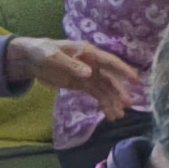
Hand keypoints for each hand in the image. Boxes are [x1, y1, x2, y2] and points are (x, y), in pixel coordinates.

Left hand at [10, 35, 144, 114]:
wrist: (31, 58)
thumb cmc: (42, 51)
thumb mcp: (53, 56)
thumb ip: (71, 65)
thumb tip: (89, 73)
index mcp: (88, 53)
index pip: (109, 62)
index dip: (124, 70)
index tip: (136, 80)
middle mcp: (93, 64)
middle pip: (110, 78)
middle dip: (120, 92)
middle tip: (128, 105)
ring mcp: (88, 75)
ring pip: (105, 89)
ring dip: (113, 101)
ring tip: (119, 116)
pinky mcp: (82, 84)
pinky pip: (97, 94)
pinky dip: (104, 104)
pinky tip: (110, 114)